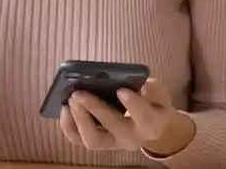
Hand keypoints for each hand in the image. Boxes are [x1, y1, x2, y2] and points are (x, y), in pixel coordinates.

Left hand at [59, 78, 196, 156]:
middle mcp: (131, 138)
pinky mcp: (97, 142)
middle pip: (113, 127)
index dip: (133, 104)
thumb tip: (142, 82)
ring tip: (70, 99)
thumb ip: (154, 89)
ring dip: (79, 119)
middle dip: (94, 108)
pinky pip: (78, 139)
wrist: (150, 129)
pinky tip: (64, 107)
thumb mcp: (161, 95)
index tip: (121, 90)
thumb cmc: (153, 106)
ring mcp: (112, 143)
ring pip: (93, 139)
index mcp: (152, 124)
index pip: (145, 118)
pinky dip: (68, 125)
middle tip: (79, 92)